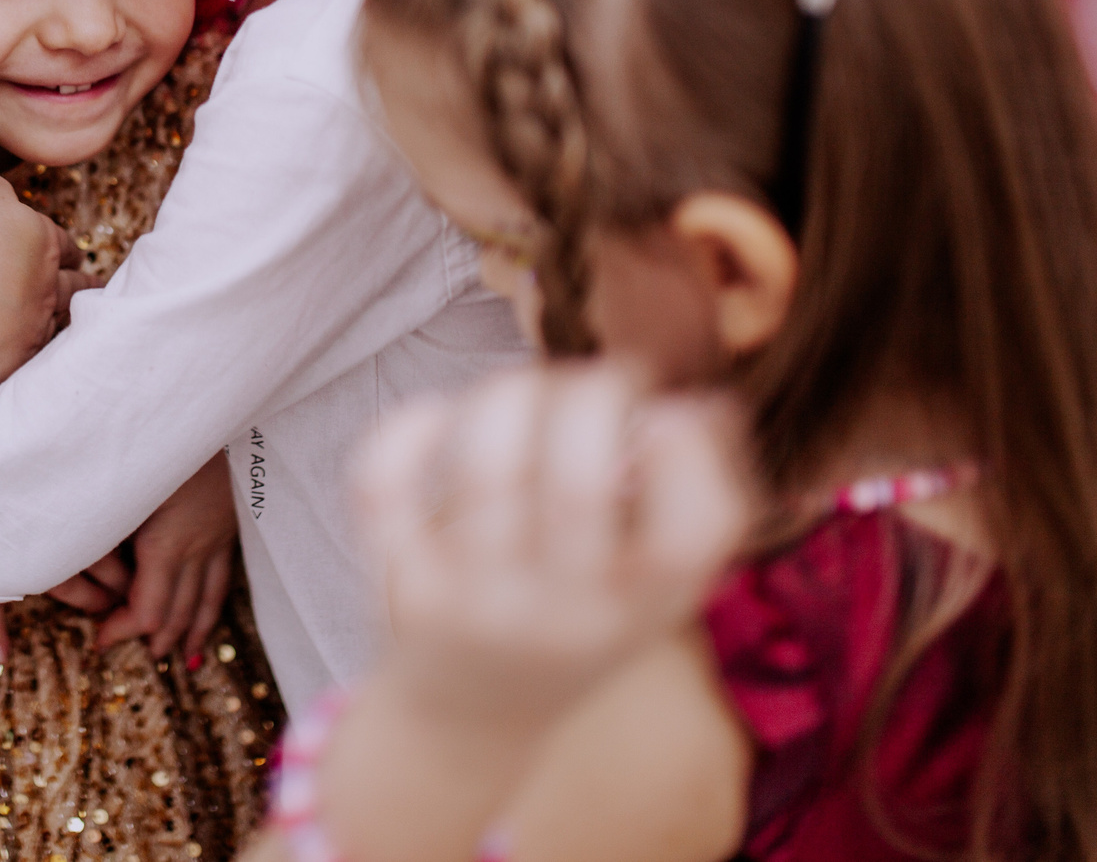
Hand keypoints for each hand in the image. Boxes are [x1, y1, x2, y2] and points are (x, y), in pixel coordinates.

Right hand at [0, 172, 75, 394]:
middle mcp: (46, 290)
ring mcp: (28, 332)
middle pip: (73, 289)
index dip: (71, 250)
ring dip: (56, 324)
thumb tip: (8, 206)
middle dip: (84, 286)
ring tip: (61, 325)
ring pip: (53, 330)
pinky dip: (17, 356)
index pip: (66, 246)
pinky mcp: (5, 368)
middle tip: (94, 289)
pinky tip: (15, 356)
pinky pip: (18, 363)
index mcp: (43, 244)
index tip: (77, 256)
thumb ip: (3, 196)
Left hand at [40, 457, 236, 663]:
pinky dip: (215, 605)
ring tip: (182, 658)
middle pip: (178, 611)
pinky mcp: (230, 522)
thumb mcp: (120, 484)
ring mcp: (219, 535)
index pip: (149, 610)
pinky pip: (225, 576)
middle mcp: (198, 545)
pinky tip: (209, 615)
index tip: (99, 641)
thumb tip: (56, 550)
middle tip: (134, 653)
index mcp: (168, 542)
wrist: (209, 403)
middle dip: (156, 637)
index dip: (123, 631)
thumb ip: (97, 524)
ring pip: (208, 599)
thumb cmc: (157, 437)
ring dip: (192, 632)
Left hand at [354, 364, 750, 734]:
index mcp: (644, 607)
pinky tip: (441, 414)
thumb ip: (693, 502)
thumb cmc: (579, 620)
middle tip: (594, 380)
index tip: (665, 410)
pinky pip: (386, 486)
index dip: (686, 448)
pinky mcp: (404, 581)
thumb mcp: (655, 589)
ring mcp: (476, 599)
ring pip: (485, 469)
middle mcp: (564, 612)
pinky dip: (407, 428)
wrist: (472, 715)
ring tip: (524, 391)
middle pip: (579, 484)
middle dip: (592, 396)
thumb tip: (711, 401)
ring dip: (508, 396)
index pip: (689, 533)